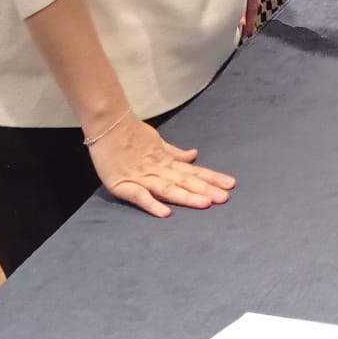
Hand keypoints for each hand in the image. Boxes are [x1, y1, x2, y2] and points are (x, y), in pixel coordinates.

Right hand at [87, 116, 235, 218]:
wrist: (107, 125)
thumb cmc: (131, 135)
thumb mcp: (157, 142)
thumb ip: (175, 152)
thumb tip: (194, 155)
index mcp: (165, 161)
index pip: (192, 171)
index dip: (211, 178)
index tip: (230, 184)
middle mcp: (157, 169)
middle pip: (184, 181)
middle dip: (205, 189)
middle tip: (225, 198)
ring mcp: (141, 177)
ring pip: (168, 188)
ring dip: (187, 196)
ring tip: (206, 203)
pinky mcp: (122, 184)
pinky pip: (139, 196)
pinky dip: (152, 204)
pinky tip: (166, 213)